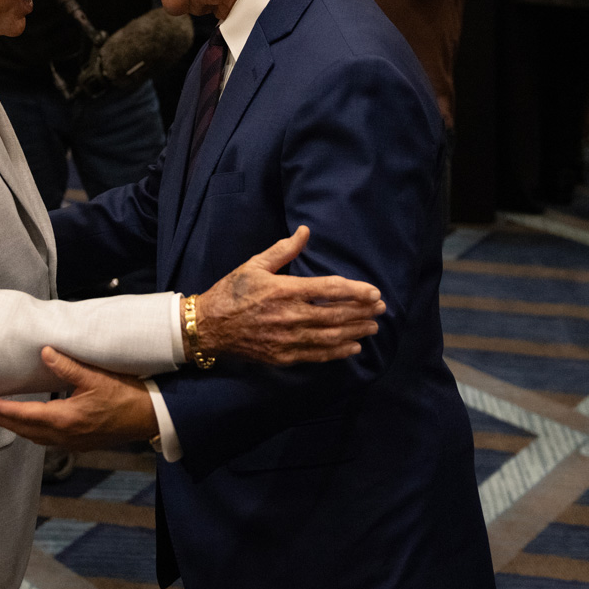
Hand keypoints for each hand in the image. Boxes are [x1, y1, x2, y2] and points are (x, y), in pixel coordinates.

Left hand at [0, 348, 157, 450]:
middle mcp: (65, 435)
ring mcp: (74, 442)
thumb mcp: (96, 376)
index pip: (26, 415)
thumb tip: (44, 352)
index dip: (5, 410)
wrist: (151, 417)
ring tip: (5, 417)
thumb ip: (67, 366)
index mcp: (66, 419)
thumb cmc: (126, 395)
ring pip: (37, 438)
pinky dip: (35, 432)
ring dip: (19, 427)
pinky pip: (50, 440)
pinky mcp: (82, 444)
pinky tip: (35, 425)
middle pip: (27, 430)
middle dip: (6, 420)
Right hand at [194, 226, 385, 365]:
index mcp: (285, 290)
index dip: (356, 291)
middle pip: (336, 315)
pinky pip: (317, 355)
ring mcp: (288, 339)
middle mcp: (290, 315)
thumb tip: (305, 232)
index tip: (374, 293)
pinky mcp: (283, 356)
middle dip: (362, 312)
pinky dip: (337, 352)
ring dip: (355, 332)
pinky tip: (352, 348)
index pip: (329, 289)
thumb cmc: (231, 292)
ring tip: (372, 327)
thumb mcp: (254, 265)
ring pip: (330, 336)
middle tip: (381, 309)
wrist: (208, 326)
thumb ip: (283, 250)